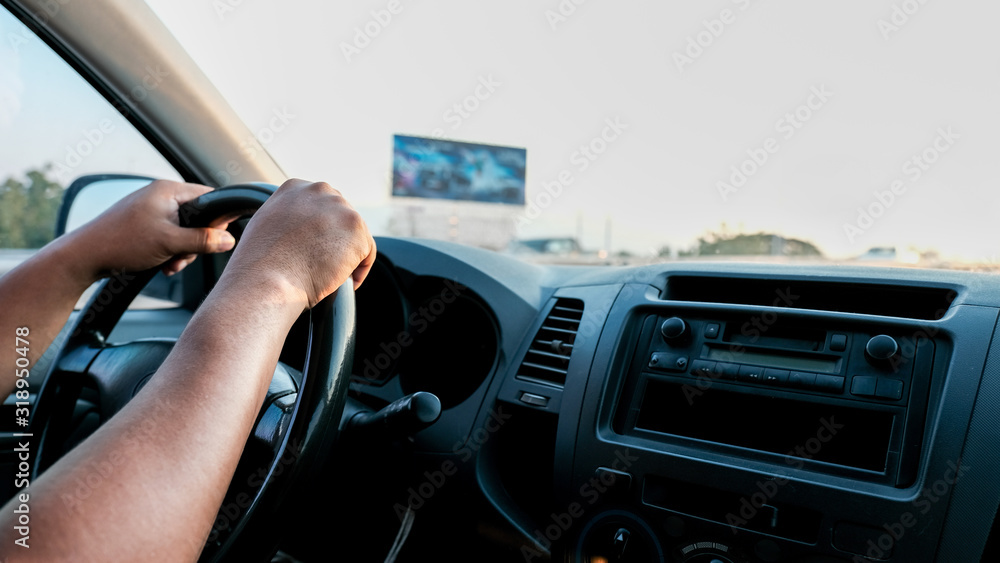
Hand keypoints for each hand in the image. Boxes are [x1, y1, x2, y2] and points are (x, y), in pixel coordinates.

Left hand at [69, 180, 236, 278]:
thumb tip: (229, 240)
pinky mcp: (143, 224)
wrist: (85, 256)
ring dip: (182, 251)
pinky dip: (169, 251)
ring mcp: (151, 209)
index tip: (215, 238)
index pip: (209, 196)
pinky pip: (168, 235)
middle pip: (198, 217)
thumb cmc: (123, 243)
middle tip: (183, 257)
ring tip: (169, 264)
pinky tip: (161, 264)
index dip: (217, 219)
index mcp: (168, 190)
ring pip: (183, 230)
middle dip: (195, 242)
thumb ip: (203, 240)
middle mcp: (160, 195)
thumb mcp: (171, 243)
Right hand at [222, 178, 376, 307]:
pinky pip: (367, 253)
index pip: (320, 205)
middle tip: (326, 265)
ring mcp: (341, 209)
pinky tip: (346, 283)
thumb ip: (286, 216)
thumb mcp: (265, 225)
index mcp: (296, 187)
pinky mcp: (358, 231)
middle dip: (337, 240)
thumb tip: (299, 228)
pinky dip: (359, 270)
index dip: (320, 230)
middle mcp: (320, 190)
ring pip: (355, 235)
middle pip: (340, 217)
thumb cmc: (258, 264)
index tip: (315, 249)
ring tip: (333, 275)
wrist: (266, 280)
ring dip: (348, 255)